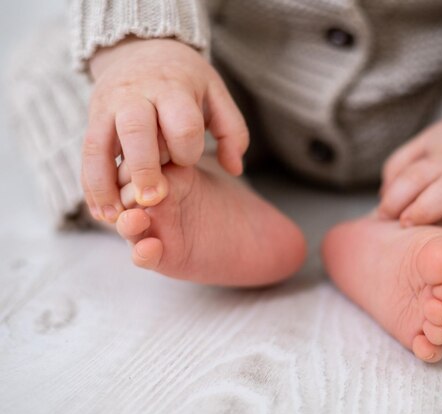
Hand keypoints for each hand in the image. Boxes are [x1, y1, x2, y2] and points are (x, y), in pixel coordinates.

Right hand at [82, 37, 247, 221]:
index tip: (188, 159)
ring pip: (99, 145)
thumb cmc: (186, 80)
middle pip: (135, 130)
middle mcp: (135, 96)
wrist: (141, 48)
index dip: (187, 149)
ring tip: (114, 217)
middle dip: (143, 167)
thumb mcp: (216, 93)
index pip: (181, 123)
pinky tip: (101, 211)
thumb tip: (235, 168)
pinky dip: (91, 185)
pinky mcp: (92, 120)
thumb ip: (231, 130)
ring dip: (104, 183)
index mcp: (172, 88)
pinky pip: (86, 154)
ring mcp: (108, 107)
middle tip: (150, 200)